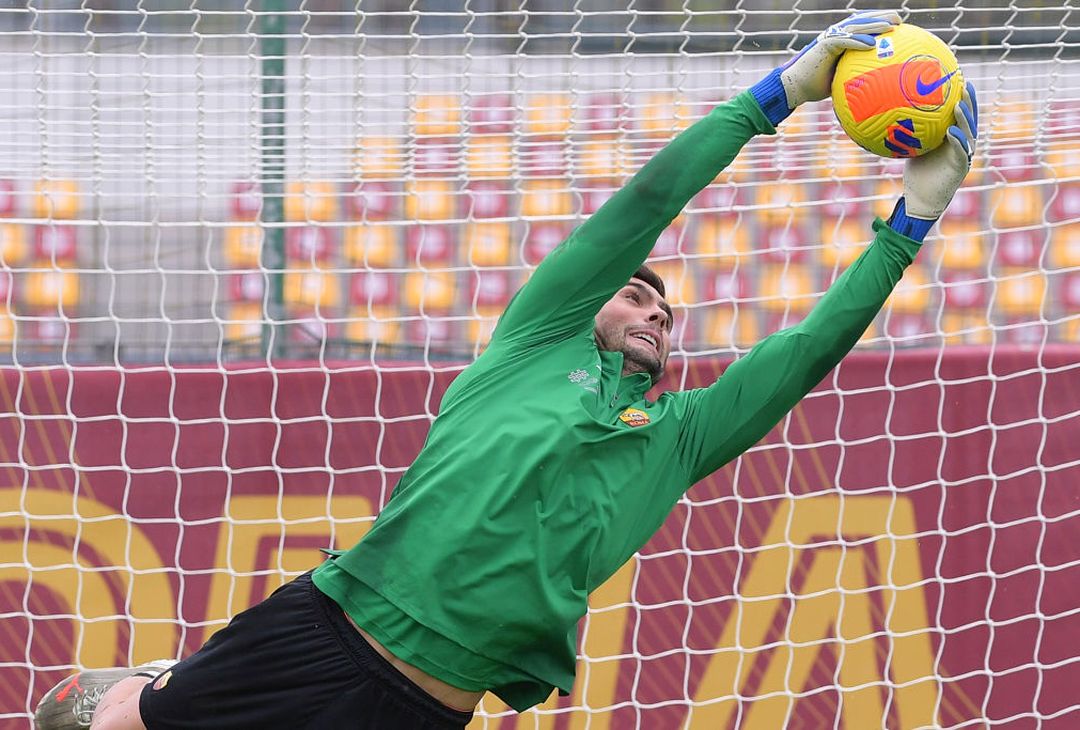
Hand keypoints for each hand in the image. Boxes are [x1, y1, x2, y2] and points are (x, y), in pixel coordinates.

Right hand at [780, 9, 901, 108]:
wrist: (792, 87)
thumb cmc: (813, 87)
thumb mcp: (838, 79)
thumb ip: (852, 76)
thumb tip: (872, 87)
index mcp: (839, 40)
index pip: (861, 26)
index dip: (878, 22)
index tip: (896, 26)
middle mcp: (835, 35)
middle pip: (861, 20)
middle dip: (880, 17)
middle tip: (899, 19)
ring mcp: (829, 38)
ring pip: (855, 26)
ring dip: (874, 25)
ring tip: (891, 26)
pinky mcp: (823, 45)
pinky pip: (844, 41)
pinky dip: (858, 41)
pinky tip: (871, 43)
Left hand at [903, 81, 978, 219]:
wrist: (921, 199)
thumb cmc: (916, 174)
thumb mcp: (911, 149)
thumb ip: (908, 133)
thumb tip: (889, 114)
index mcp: (953, 137)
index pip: (960, 114)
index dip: (961, 97)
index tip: (958, 79)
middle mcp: (962, 143)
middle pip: (970, 118)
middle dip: (969, 101)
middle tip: (965, 84)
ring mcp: (964, 154)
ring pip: (969, 132)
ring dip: (965, 118)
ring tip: (959, 104)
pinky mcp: (961, 167)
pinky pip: (961, 151)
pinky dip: (958, 140)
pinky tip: (951, 131)